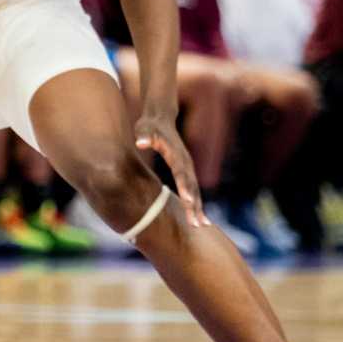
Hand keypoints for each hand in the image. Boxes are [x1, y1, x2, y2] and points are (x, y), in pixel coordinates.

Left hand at [133, 110, 206, 229]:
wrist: (160, 116)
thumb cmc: (149, 124)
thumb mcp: (144, 128)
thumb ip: (144, 135)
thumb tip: (141, 143)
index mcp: (176, 154)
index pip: (181, 173)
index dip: (185, 187)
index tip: (188, 202)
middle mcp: (185, 162)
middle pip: (192, 186)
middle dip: (194, 205)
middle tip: (196, 223)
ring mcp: (187, 166)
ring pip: (195, 190)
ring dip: (198, 207)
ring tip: (201, 225)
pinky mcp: (185, 170)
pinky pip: (192, 189)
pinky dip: (196, 203)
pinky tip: (198, 217)